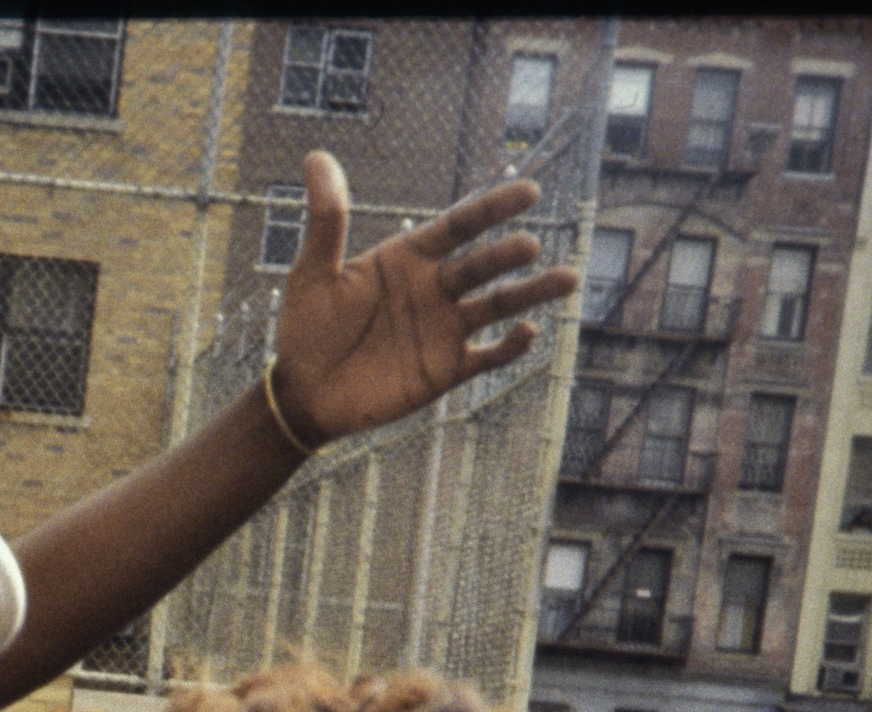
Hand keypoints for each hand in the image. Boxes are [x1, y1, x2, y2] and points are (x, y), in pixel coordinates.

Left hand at [267, 151, 579, 447]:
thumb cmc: (306, 327)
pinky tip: (528, 333)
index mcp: (409, 258)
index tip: (529, 190)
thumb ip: (326, 219)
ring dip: (532, 293)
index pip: (459, 225)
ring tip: (568, 279)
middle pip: (482, 265)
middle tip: (528, 247)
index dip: (492, 208)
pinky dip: (510, 347)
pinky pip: (488, 356)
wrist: (303, 393)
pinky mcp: (447, 370)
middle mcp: (435, 288)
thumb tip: (316, 157)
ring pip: (498, 305)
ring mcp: (445, 329)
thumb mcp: (312, 271)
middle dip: (507, 255)